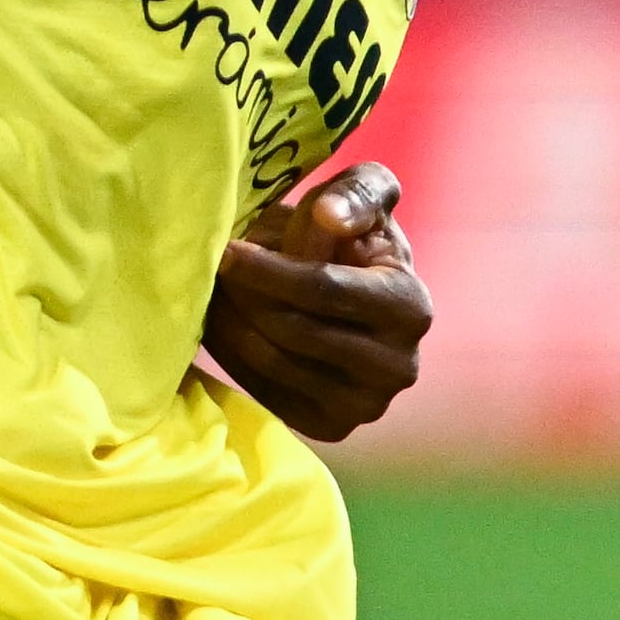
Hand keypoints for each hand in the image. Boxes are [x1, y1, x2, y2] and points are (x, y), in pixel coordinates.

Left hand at [201, 160, 430, 443]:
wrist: (351, 294)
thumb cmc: (350, 233)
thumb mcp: (363, 194)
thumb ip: (354, 192)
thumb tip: (330, 217)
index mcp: (411, 308)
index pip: (322, 289)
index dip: (266, 268)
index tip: (224, 250)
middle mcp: (398, 367)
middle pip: (291, 328)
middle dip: (242, 295)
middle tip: (209, 270)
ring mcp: (366, 405)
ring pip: (272, 362)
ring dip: (229, 323)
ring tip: (210, 291)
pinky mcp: (332, 427)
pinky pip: (264, 392)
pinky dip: (232, 356)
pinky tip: (220, 324)